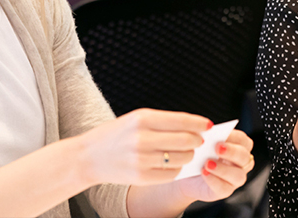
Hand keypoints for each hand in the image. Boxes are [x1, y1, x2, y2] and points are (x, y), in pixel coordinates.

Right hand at [79, 108, 208, 186]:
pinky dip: (177, 169)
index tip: (209, 125)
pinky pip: (171, 174)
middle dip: (197, 141)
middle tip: (199, 141)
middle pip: (185, 140)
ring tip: (186, 152)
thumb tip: (194, 126)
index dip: (199, 123)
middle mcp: (143, 138)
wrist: (88, 156)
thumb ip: (163, 121)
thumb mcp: (136, 118)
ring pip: (181, 158)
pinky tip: (172, 164)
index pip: (181, 120)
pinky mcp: (142, 177)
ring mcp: (142, 159)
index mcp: (143, 118)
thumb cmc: (117, 134)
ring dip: (188, 156)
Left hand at [176, 129, 254, 202]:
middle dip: (232, 151)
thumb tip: (208, 134)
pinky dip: (214, 180)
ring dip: (223, 169)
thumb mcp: (203, 145)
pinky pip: (224, 188)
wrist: (188, 177)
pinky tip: (204, 173)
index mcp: (238, 147)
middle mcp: (240, 164)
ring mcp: (234, 179)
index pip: (243, 140)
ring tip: (207, 163)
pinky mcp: (225, 191)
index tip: (222, 134)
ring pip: (238, 175)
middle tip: (217, 148)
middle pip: (244, 157)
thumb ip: (209, 139)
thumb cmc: (198, 156)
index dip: (234, 137)